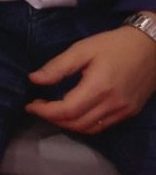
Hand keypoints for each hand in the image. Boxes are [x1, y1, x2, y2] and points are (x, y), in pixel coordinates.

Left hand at [26, 26, 155, 133]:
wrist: (152, 46)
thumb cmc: (115, 45)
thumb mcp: (82, 49)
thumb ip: (58, 67)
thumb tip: (34, 79)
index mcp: (99, 87)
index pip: (66, 111)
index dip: (45, 111)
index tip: (30, 104)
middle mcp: (113, 104)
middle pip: (76, 124)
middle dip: (53, 119)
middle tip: (39, 108)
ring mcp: (124, 111)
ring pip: (89, 129)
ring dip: (67, 125)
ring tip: (53, 112)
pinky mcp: (131, 112)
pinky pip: (103, 126)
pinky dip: (84, 125)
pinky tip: (75, 114)